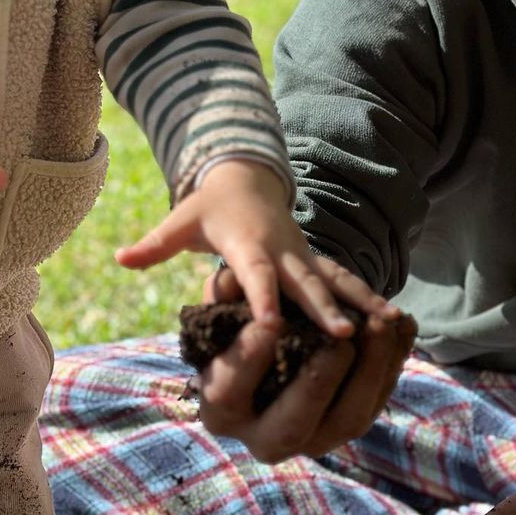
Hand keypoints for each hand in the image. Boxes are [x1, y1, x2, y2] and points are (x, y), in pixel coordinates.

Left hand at [115, 157, 397, 335]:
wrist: (249, 179)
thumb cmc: (211, 207)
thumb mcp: (182, 221)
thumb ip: (155, 243)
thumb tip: (120, 257)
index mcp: (248, 244)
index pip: (255, 274)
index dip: (263, 298)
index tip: (273, 324)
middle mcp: (284, 251)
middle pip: (307, 282)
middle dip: (326, 308)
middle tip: (346, 335)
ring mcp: (305, 256)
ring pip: (338, 280)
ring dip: (363, 302)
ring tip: (389, 323)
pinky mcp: (318, 263)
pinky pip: (347, 282)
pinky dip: (370, 300)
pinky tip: (395, 323)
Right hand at [195, 262, 416, 462]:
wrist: (275, 360)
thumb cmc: (240, 330)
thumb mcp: (224, 316)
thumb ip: (223, 299)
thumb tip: (228, 284)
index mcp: (221, 411)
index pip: (228, 392)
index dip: (249, 358)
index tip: (270, 321)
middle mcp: (264, 438)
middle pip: (292, 426)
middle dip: (320, 381)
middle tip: (340, 337)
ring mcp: (314, 439)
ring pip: (348, 420)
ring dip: (370, 371)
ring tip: (380, 324)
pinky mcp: (351, 425)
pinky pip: (379, 400)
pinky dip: (393, 361)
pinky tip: (401, 325)